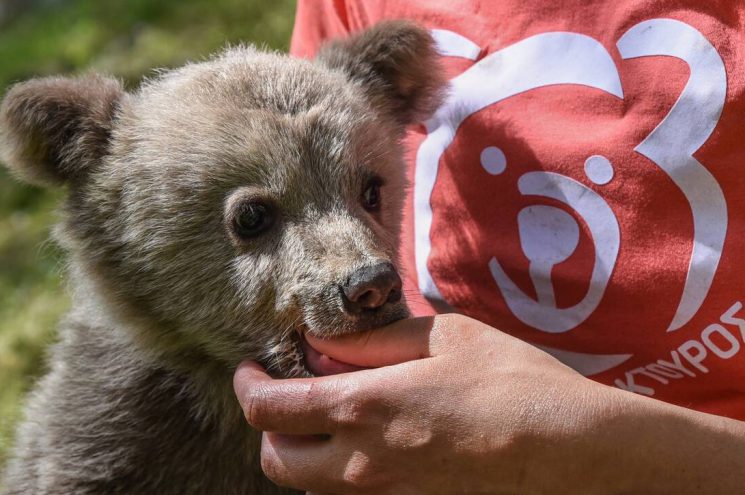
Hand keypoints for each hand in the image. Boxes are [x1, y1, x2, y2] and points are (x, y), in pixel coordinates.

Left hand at [233, 314, 622, 493]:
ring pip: (311, 485)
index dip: (247, 387)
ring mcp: (386, 492)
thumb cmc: (508, 381)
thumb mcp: (440, 338)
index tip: (251, 368)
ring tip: (329, 410)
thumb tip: (321, 344)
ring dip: (303, 449)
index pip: (268, 410)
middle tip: (284, 393)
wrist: (566, 449)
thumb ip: (369, 342)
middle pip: (277, 463)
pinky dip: (342, 465)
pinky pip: (353, 491)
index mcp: (362, 409)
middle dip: (266, 428)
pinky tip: (371, 432)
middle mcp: (363, 462)